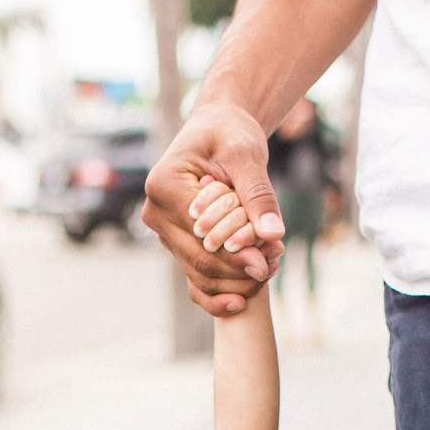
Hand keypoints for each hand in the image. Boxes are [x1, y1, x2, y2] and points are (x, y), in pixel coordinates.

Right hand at [143, 103, 284, 314]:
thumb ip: (259, 194)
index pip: (201, 233)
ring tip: (270, 268)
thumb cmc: (230, 134)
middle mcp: (155, 214)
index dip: (236, 251)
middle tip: (274, 266)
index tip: (270, 259)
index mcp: (163, 186)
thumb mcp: (247, 155)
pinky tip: (243, 300)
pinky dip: (218, 293)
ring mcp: (164, 233)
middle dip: (238, 269)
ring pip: (198, 274)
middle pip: (198, 259)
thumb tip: (273, 234)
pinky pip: (194, 279)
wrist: (219, 129)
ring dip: (235, 280)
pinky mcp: (176, 244)